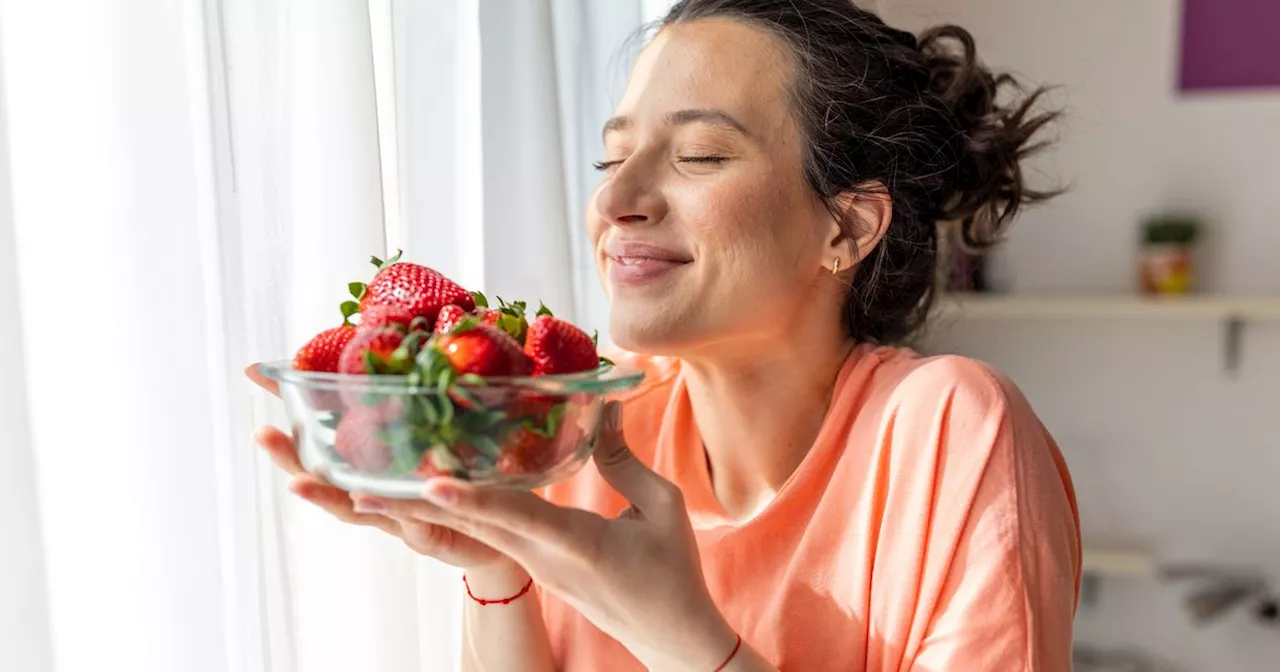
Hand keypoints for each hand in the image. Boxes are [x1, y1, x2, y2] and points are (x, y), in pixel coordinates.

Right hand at [244, 363, 514, 573]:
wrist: (509, 534)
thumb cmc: (472, 480)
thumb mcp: (452, 431)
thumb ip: (431, 397)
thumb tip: (419, 341)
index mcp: (379, 468)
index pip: (327, 435)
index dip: (296, 403)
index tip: (255, 374)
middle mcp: (383, 498)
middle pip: (329, 479)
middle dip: (293, 457)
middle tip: (262, 434)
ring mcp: (407, 521)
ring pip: (363, 509)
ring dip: (331, 496)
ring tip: (298, 482)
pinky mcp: (441, 540)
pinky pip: (422, 529)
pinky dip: (410, 517)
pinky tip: (395, 501)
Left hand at [352, 402, 741, 670]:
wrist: (667, 633)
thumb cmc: (671, 572)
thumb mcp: (661, 508)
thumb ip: (623, 459)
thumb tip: (603, 407)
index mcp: (571, 546)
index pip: (514, 519)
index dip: (471, 501)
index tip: (429, 486)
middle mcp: (537, 556)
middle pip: (462, 524)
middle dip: (400, 503)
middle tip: (335, 479)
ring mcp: (528, 562)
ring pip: (461, 527)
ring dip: (404, 506)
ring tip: (346, 483)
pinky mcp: (528, 561)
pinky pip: (479, 529)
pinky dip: (441, 507)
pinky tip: (410, 488)